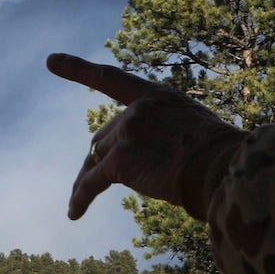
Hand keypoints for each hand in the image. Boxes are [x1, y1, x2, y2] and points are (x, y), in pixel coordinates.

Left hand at [47, 53, 246, 220]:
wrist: (222, 169)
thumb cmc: (223, 156)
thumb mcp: (197, 128)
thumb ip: (170, 130)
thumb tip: (161, 154)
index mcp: (157, 96)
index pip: (111, 78)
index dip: (77, 69)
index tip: (52, 60)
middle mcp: (138, 109)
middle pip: (105, 135)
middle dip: (104, 157)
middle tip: (98, 179)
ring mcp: (127, 133)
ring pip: (96, 159)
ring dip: (87, 180)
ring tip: (78, 200)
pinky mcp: (120, 162)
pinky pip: (91, 182)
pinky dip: (80, 198)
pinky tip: (74, 213)